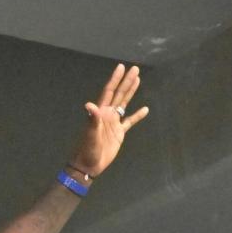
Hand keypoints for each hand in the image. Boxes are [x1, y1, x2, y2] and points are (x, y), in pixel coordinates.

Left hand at [70, 63, 149, 177]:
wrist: (89, 165)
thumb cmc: (87, 149)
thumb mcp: (90, 134)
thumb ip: (92, 119)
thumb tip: (89, 105)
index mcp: (101, 112)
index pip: (109, 92)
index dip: (115, 79)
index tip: (121, 67)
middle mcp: (107, 114)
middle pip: (119, 94)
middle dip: (126, 81)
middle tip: (135, 68)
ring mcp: (114, 123)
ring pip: (124, 104)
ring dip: (130, 92)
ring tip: (138, 80)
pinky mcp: (119, 133)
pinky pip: (130, 121)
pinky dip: (137, 115)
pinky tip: (145, 109)